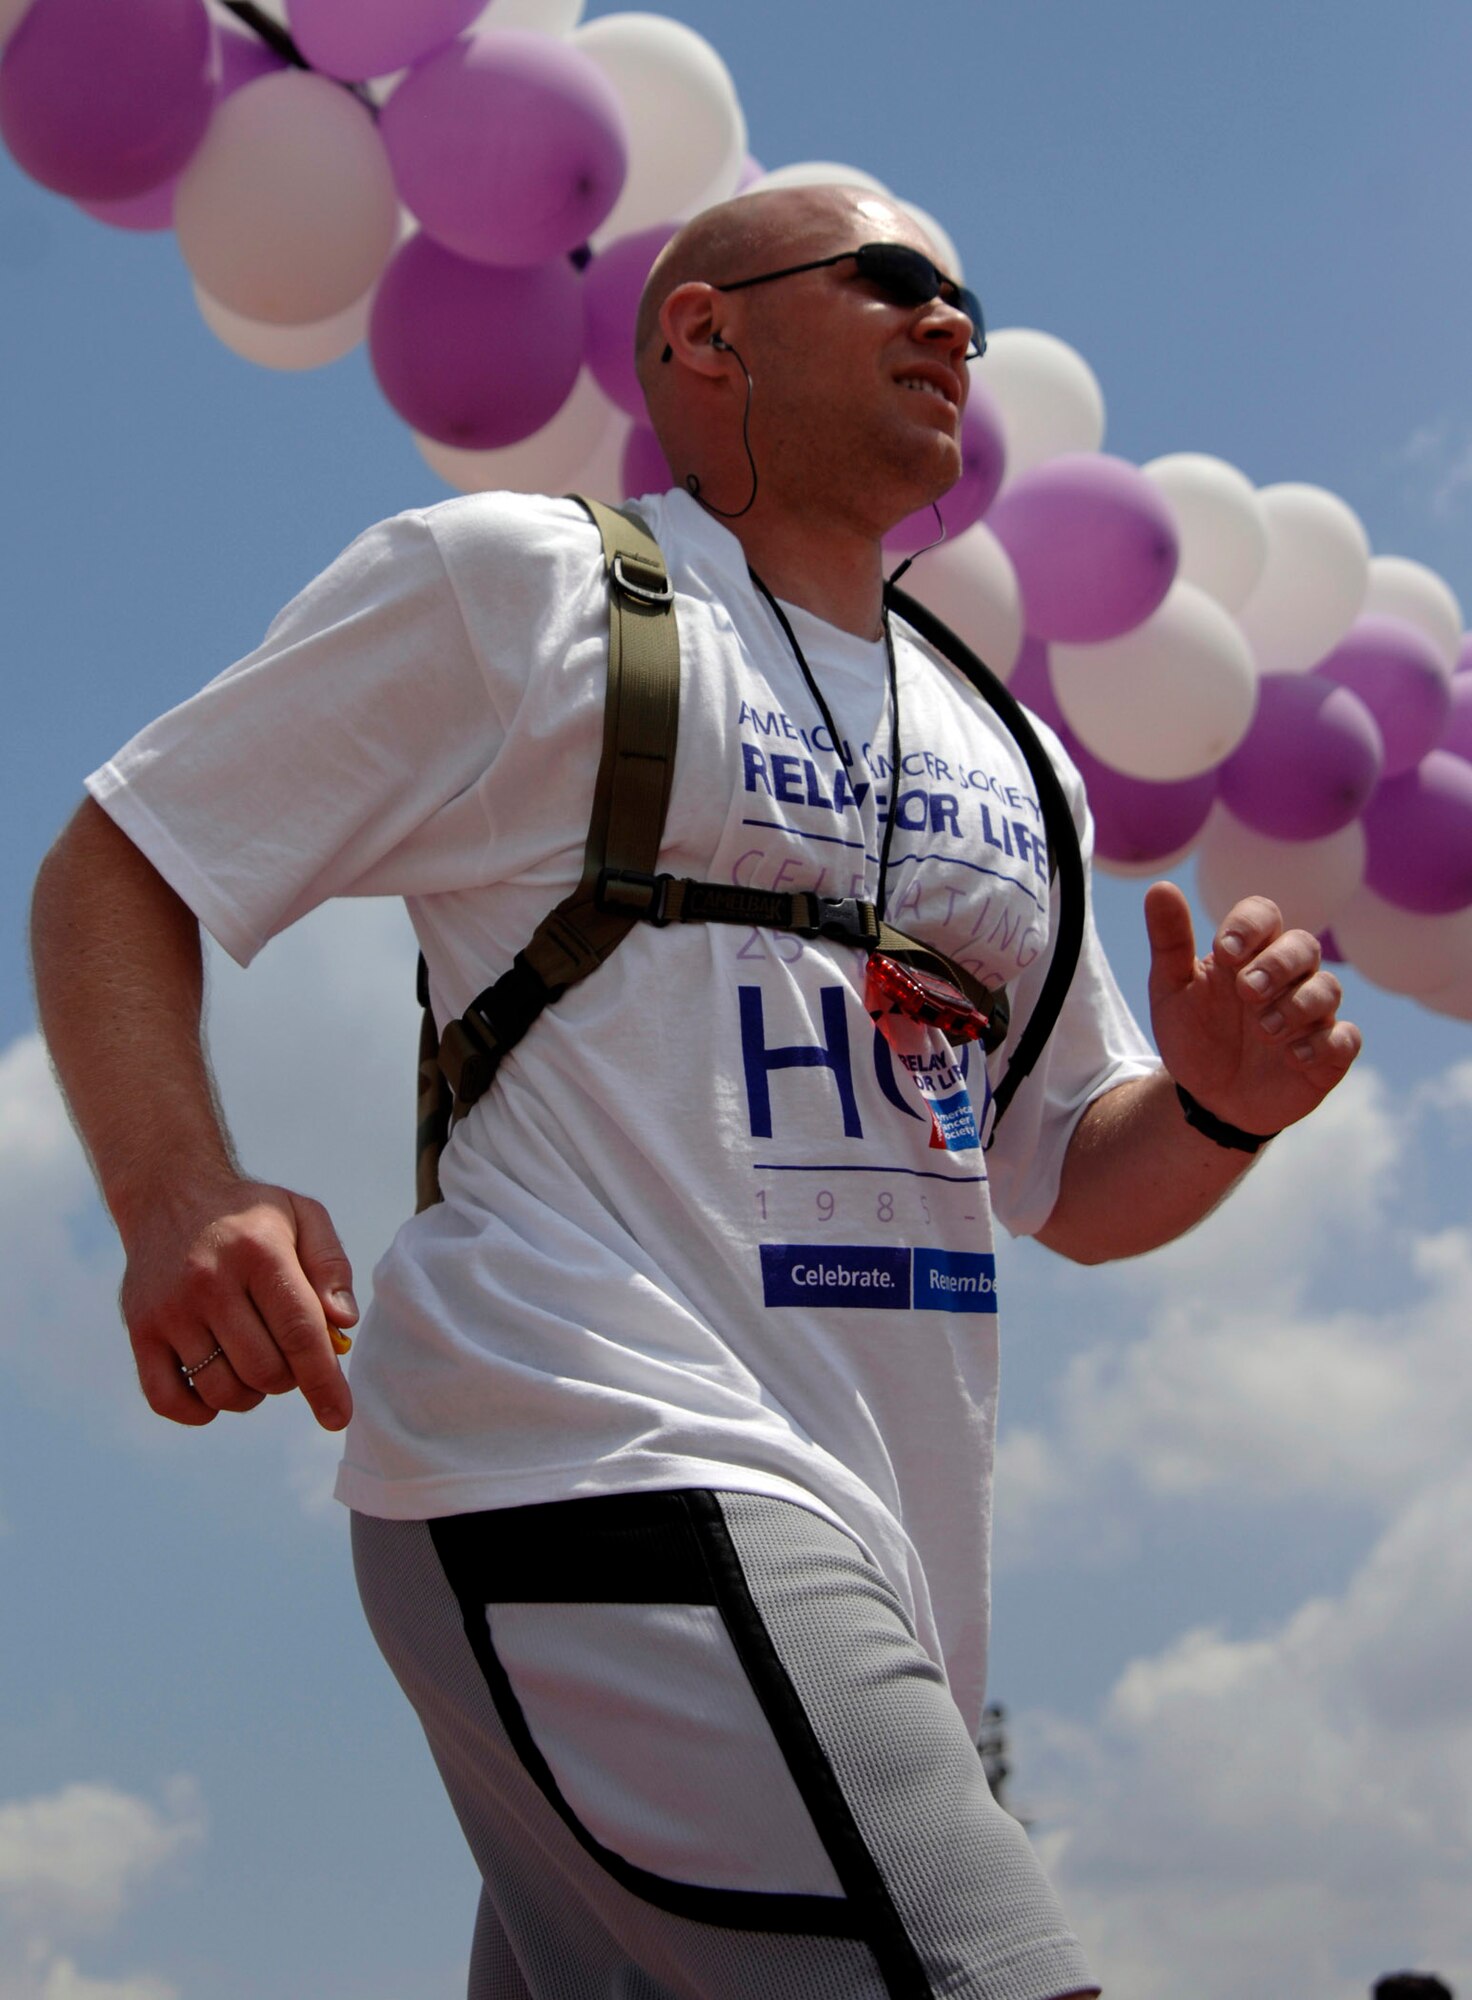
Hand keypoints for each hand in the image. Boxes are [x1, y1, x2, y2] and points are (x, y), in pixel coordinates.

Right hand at [120, 1175, 356, 1431]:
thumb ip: (332, 1267)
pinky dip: (200, 1410)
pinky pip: (169, 1400)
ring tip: (255, 1363)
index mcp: (259, 1253)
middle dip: (289, 1379)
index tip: (337, 1416)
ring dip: (250, 1394)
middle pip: (264, 1370)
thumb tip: (342, 1325)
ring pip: (222, 1391)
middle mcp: (210, 1282)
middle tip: (287, 1354)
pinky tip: (217, 1386)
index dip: (323, 1382)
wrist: (170, 1195)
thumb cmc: (250, 1215)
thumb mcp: (304, 1217)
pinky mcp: (140, 1331)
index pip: (299, 1333)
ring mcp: (169, 1310)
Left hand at [1144, 881, 1360, 1138]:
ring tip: (1263, 1028)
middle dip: (1278, 964)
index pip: (1263, 914)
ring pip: (1328, 989)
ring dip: (1297, 1005)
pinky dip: (1324, 1044)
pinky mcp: (1328, 1053)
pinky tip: (1293, 1058)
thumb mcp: (1170, 990)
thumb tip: (1160, 887)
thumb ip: (1169, 941)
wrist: (1206, 1097)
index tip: (1225, 951)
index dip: (1250, 925)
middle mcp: (1286, 977)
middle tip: (1246, 991)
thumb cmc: (1193, 1034)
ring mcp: (1311, 1014)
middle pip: (1303, 946)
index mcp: (1248, 954)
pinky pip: (1345, 1038)